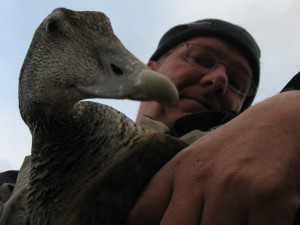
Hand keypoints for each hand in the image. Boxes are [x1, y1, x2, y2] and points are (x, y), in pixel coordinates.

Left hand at [127, 91, 299, 224]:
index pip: (142, 213)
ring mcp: (232, 188)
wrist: (282, 121)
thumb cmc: (237, 147)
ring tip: (233, 217)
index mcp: (180, 168)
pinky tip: (254, 219)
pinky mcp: (268, 198)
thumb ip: (173, 191)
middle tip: (201, 221)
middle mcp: (200, 177)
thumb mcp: (198, 160)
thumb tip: (149, 220)